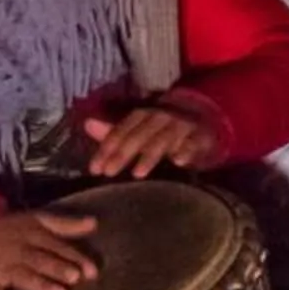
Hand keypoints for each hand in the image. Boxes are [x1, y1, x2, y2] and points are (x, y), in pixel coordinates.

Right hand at [0, 208, 97, 289]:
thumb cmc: (12, 229)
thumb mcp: (37, 220)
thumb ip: (65, 225)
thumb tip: (94, 223)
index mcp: (32, 234)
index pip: (56, 246)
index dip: (74, 257)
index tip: (92, 271)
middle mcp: (17, 250)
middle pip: (39, 260)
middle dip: (57, 268)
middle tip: (75, 278)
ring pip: (21, 276)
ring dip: (39, 285)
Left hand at [82, 96, 223, 178]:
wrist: (201, 119)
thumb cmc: (162, 129)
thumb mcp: (138, 129)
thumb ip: (114, 132)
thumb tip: (87, 125)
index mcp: (142, 115)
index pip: (120, 131)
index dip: (106, 149)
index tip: (95, 169)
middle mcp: (160, 117)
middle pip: (138, 136)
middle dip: (122, 155)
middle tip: (109, 174)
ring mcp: (180, 125)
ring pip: (162, 140)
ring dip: (149, 156)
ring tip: (137, 174)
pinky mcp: (199, 136)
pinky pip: (192, 143)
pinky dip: (186, 151)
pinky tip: (178, 162)